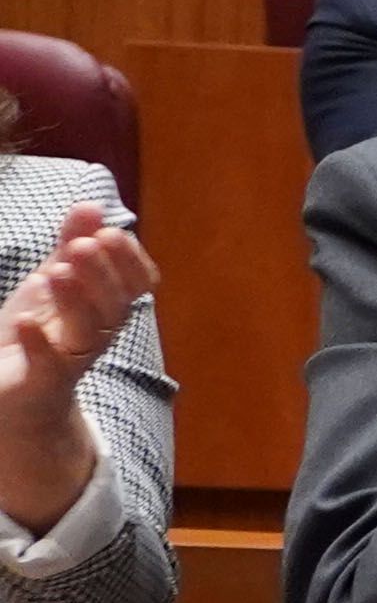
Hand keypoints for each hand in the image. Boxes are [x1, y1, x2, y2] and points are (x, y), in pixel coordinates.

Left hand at [0, 193, 156, 529]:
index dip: (131, 261)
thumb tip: (91, 205)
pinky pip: (50, 368)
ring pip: (90, 333)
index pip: (137, 285)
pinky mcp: (43, 385)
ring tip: (56, 273)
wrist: (12, 397)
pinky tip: (25, 323)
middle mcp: (96, 335)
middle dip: (103, 274)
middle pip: (115, 305)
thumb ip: (71, 246)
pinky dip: (39, 345)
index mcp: (104, 309)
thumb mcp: (52, 285)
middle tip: (84, 245)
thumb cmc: (34, 338)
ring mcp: (72, 361)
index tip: (112, 233)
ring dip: (77, 302)